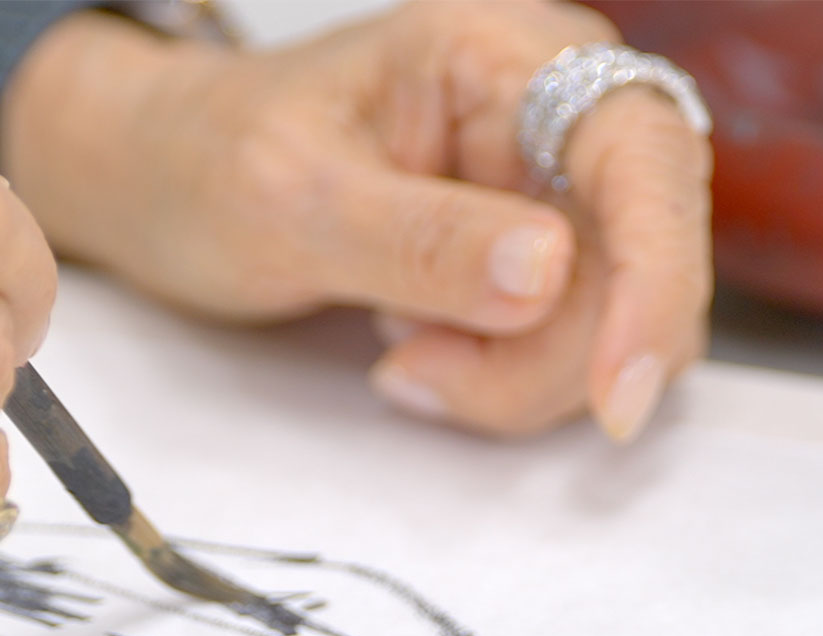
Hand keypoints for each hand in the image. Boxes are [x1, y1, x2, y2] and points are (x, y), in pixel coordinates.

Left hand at [6, 1, 711, 439]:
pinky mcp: (547, 250)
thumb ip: (421, 239)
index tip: (620, 394)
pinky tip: (422, 348)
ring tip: (400, 347)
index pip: (642, 155)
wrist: (167, 178)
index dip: (655, 279)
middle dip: (546, 355)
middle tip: (413, 370)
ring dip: (516, 376)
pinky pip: (574, 345)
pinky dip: (505, 378)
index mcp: (500, 54)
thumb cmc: (212, 160)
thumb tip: (550, 271)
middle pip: (641, 261)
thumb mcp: (291, 201)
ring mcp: (557, 182)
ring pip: (614, 322)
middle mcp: (555, 108)